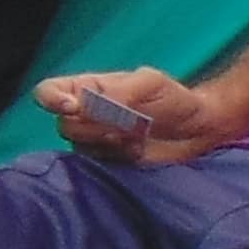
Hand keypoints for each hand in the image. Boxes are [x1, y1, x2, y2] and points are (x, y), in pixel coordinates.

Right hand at [33, 65, 224, 163]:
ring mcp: (95, 140)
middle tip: (122, 126)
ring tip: (133, 137)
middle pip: (63, 124)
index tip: (73, 107)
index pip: (49, 92)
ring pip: (77, 146)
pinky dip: (115, 158)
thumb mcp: (149, 83)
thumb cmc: (174, 98)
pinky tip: (136, 151)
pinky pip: (95, 165)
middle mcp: (85, 115)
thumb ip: (116, 93)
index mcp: (88, 89)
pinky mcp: (107, 162)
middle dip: (92, 127)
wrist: (199, 130)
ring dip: (105, 143)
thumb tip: (81, 105)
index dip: (52, 100)